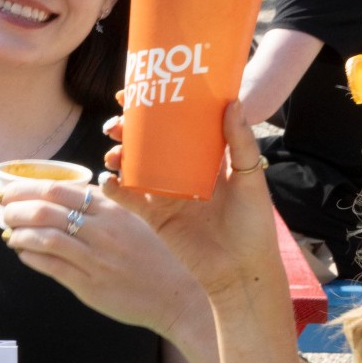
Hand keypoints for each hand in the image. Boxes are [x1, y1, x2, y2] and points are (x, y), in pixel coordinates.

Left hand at [0, 178, 205, 337]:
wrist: (177, 293)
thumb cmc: (158, 254)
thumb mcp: (137, 218)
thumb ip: (105, 205)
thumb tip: (66, 193)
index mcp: (114, 209)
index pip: (59, 189)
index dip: (27, 187)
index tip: (10, 187)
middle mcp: (103, 231)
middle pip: (46, 209)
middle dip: (15, 206)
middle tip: (1, 206)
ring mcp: (95, 259)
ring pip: (44, 237)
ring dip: (18, 231)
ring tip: (8, 230)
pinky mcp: (89, 286)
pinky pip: (50, 266)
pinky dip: (30, 255)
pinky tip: (22, 251)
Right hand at [99, 101, 282, 298]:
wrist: (241, 270)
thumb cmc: (254, 224)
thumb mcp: (250, 178)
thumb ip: (241, 143)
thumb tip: (233, 102)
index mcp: (207, 157)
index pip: (179, 123)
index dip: (159, 107)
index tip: (138, 91)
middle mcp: (183, 171)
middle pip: (150, 142)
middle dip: (129, 128)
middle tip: (117, 121)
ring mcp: (167, 192)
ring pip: (135, 166)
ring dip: (118, 154)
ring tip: (113, 150)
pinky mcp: (156, 216)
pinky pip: (129, 198)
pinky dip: (114, 188)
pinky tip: (107, 179)